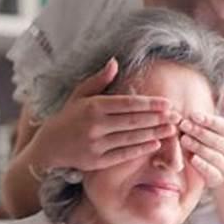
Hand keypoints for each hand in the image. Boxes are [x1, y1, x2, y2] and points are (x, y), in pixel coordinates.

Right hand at [34, 58, 180, 170]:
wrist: (48, 146)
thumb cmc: (68, 117)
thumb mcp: (80, 94)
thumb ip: (99, 80)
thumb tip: (115, 61)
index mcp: (93, 106)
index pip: (127, 104)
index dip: (149, 104)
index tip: (166, 103)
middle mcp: (95, 125)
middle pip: (133, 121)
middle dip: (157, 118)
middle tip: (175, 115)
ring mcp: (96, 145)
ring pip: (131, 138)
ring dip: (154, 134)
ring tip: (171, 129)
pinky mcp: (97, 161)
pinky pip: (123, 155)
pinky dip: (141, 150)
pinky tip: (155, 144)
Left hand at [179, 89, 223, 187]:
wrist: (216, 167)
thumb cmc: (215, 139)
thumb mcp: (220, 124)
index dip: (209, 120)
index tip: (193, 114)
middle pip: (217, 140)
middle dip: (199, 132)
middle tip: (183, 125)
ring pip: (213, 155)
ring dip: (198, 147)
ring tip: (183, 139)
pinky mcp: (219, 179)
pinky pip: (211, 172)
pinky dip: (202, 165)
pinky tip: (191, 158)